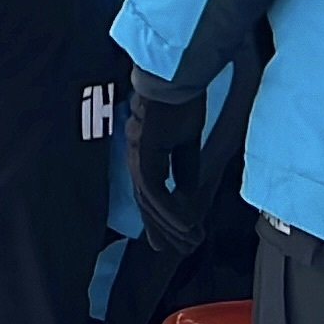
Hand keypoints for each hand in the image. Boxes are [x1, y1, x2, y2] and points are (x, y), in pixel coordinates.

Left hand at [125, 69, 207, 254]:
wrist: (176, 73)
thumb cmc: (181, 98)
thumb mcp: (188, 138)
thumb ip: (185, 165)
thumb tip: (187, 191)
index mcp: (143, 151)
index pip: (147, 192)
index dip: (157, 217)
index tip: (166, 239)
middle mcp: (136, 154)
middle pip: (145, 201)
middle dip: (160, 229)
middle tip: (174, 251)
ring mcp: (138, 152)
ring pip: (149, 199)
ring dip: (169, 224)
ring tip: (188, 242)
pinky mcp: (145, 149)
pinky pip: (155, 188)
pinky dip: (170, 209)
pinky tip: (185, 223)